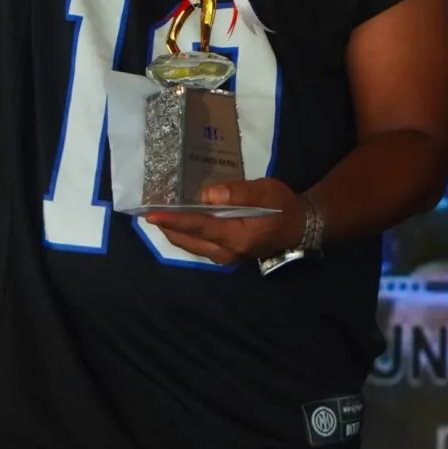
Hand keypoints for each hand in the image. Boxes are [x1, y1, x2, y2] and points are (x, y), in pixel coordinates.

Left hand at [144, 178, 308, 264]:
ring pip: (190, 244)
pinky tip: (180, 220)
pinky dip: (185, 233)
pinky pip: (197, 245)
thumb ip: (239, 193)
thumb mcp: (266, 192)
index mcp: (236, 236)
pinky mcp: (225, 255)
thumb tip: (208, 194)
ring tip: (159, 213)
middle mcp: (226, 251)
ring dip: (174, 230)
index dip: (174, 219)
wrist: (299, 227)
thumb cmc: (283, 207)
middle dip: (167, 225)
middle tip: (148, 208)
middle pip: (187, 240)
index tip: (151, 213)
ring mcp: (225, 256)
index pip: (198, 227)